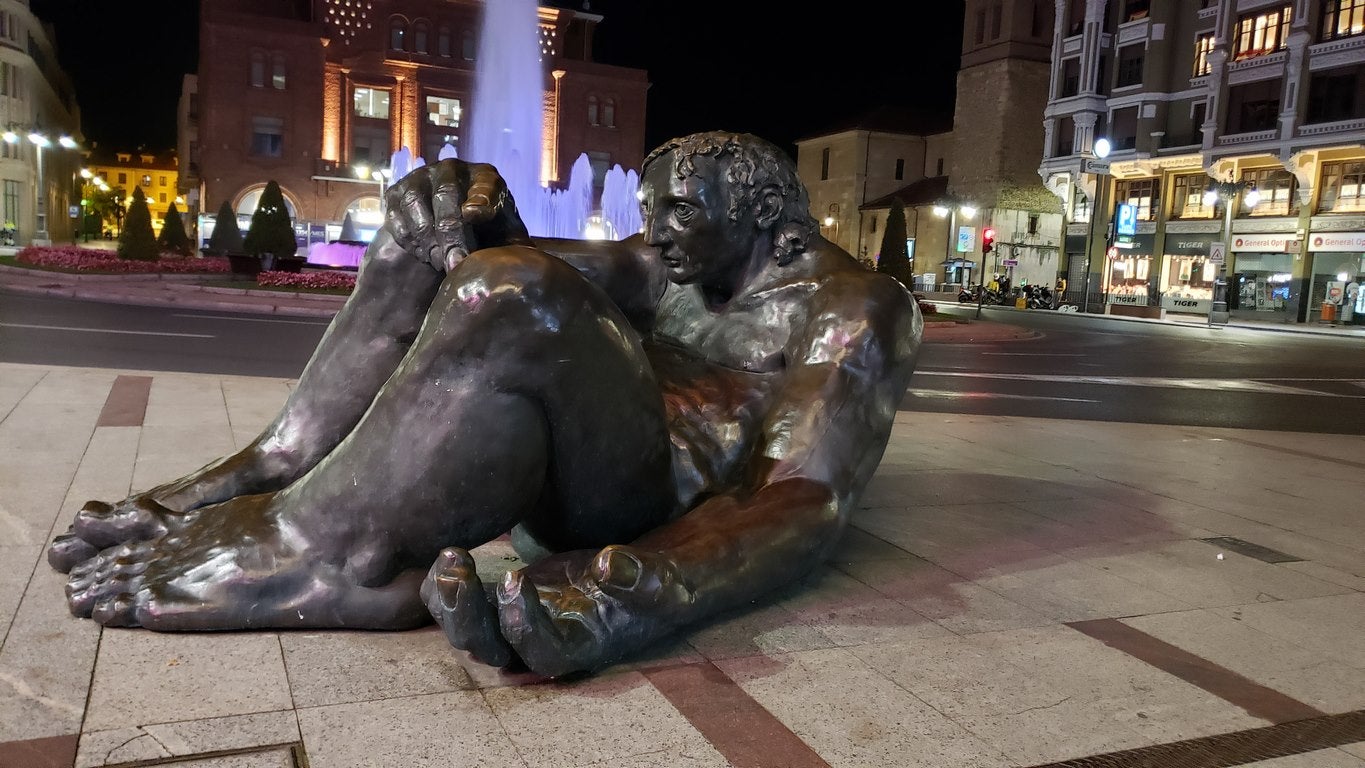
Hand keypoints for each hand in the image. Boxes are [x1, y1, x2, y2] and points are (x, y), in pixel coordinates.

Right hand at [384, 159, 532, 272]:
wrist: (450, 234)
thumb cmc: (485, 236)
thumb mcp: (504, 239)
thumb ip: (514, 244)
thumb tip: (521, 255)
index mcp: (486, 177)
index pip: (485, 184)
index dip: (480, 199)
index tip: (473, 216)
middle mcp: (452, 169)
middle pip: (446, 195)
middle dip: (450, 233)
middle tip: (454, 264)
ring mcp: (421, 177)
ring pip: (416, 202)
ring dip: (426, 237)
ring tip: (438, 262)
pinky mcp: (397, 192)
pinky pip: (396, 214)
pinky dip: (408, 238)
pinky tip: (423, 254)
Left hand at [424, 544, 694, 677]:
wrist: (654, 574)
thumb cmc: (666, 582)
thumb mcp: (667, 581)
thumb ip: (643, 577)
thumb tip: (610, 563)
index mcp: (582, 648)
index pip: (541, 653)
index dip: (522, 624)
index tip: (516, 578)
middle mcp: (545, 642)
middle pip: (491, 649)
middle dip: (468, 617)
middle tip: (459, 572)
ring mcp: (521, 620)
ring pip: (469, 628)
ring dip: (451, 600)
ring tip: (450, 557)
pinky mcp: (509, 595)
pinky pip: (466, 600)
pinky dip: (450, 581)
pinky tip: (447, 549)